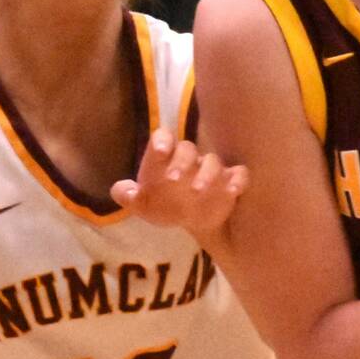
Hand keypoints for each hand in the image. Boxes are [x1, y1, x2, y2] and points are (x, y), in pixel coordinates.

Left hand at [110, 131, 246, 244]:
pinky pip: (238, 174)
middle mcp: (189, 159)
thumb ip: (130, 197)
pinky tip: (232, 190)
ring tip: (198, 191)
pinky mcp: (231, 181)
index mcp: (166, 158)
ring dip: (206, 174)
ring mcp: (211, 169)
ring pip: (212, 161)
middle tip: (173, 179)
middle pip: (187, 148)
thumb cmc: (166, 206)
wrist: (193, 220)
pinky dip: (237, 180)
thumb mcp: (145, 206)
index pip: (163, 138)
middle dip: (181, 161)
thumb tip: (120, 190)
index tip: (160, 150)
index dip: (162, 140)